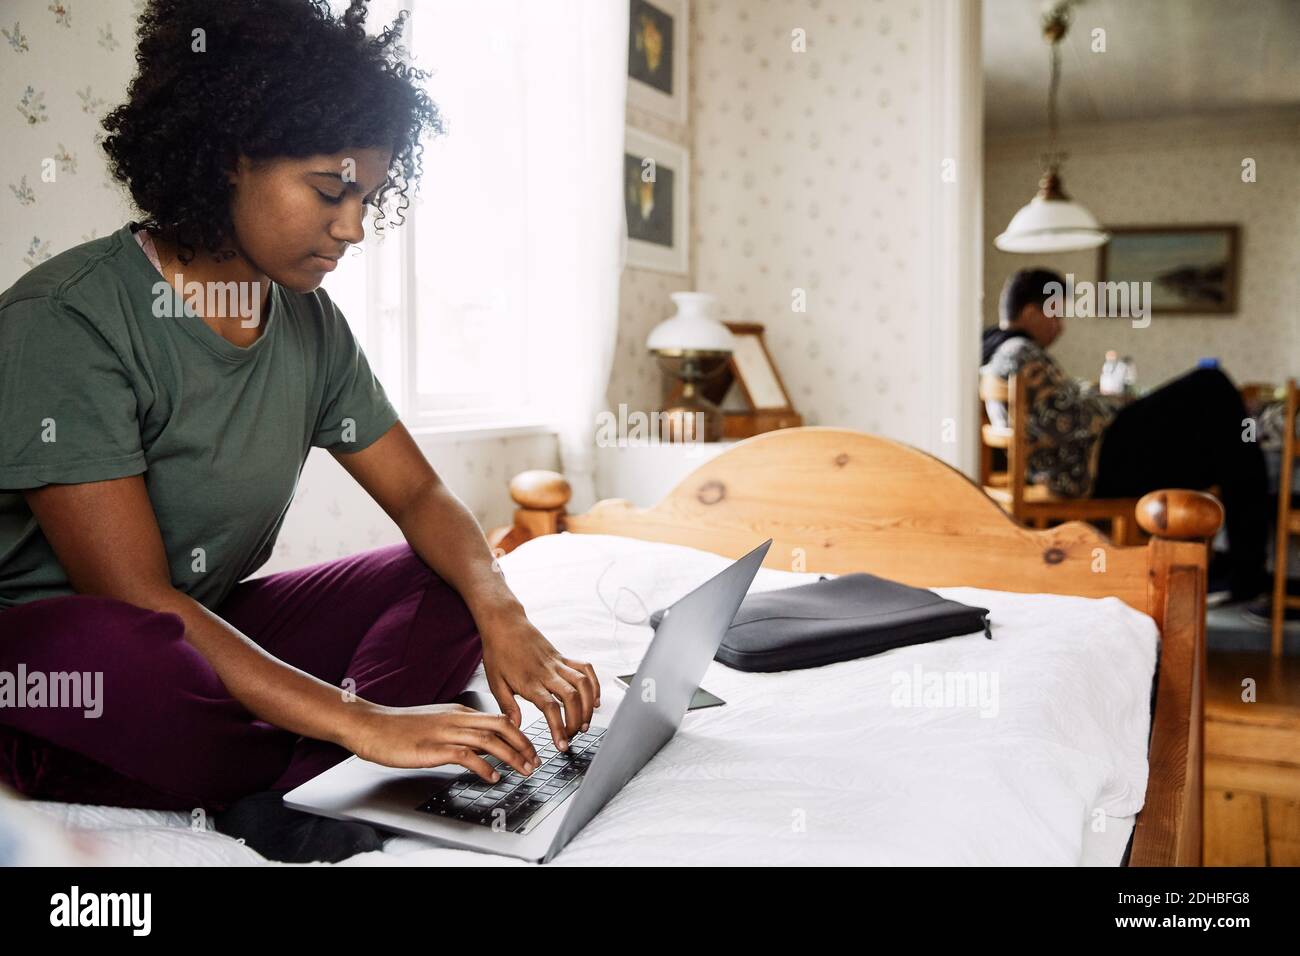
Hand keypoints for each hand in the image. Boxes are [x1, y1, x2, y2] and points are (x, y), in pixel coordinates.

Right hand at [343, 702, 540, 781]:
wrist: (371, 725)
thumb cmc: (400, 728)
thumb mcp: (438, 725)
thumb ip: (461, 732)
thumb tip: (484, 747)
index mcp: (460, 712)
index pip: (499, 720)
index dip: (520, 736)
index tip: (531, 750)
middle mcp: (457, 719)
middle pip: (501, 727)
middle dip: (523, 744)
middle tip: (536, 761)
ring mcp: (445, 732)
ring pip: (489, 740)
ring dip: (512, 756)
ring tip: (524, 770)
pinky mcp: (433, 747)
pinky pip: (465, 755)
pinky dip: (484, 766)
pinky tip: (493, 777)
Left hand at [478, 609, 600, 751]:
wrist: (504, 623)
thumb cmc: (498, 652)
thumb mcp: (495, 682)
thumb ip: (507, 707)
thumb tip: (515, 728)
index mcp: (530, 681)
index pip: (550, 708)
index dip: (559, 728)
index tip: (562, 745)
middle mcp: (547, 672)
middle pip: (571, 698)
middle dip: (577, 721)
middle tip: (574, 736)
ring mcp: (558, 663)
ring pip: (583, 683)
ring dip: (588, 705)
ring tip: (586, 722)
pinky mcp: (563, 657)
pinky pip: (585, 669)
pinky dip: (594, 684)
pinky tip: (594, 700)